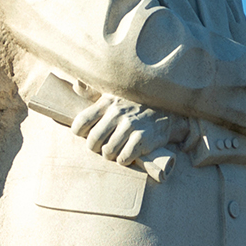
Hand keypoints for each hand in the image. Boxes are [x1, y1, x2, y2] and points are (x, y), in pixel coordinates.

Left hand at [71, 93, 187, 166]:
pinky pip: (123, 158)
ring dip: (111, 155)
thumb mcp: (115, 94)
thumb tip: (76, 86)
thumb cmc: (136, 105)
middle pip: (93, 140)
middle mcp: (117, 112)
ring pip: (108, 152)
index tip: (87, 135)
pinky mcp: (142, 138)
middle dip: (96, 148)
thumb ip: (93, 91)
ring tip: (117, 151)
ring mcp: (130, 125)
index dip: (80, 133)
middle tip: (103, 147)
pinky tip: (128, 155)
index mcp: (107, 102)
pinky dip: (124, 160)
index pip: (81, 122)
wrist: (168, 113)